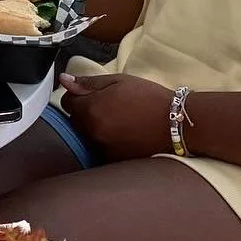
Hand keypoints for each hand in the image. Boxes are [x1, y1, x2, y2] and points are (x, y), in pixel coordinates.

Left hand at [59, 72, 173, 162]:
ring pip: (86, 136)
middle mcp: (91, 132)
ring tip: (117, 121)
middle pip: (74, 120)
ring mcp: (101, 149)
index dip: (78, 95)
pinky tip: (122, 135)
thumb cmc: (149, 97)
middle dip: (85, 112)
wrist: (176, 124)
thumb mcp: (119, 81)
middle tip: (108, 106)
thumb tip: (64, 80)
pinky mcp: (113, 161)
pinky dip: (105, 142)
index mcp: (90, 109)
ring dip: (94, 128)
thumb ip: (88, 82)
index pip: (66, 102)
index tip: (93, 94)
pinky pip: (99, 149)